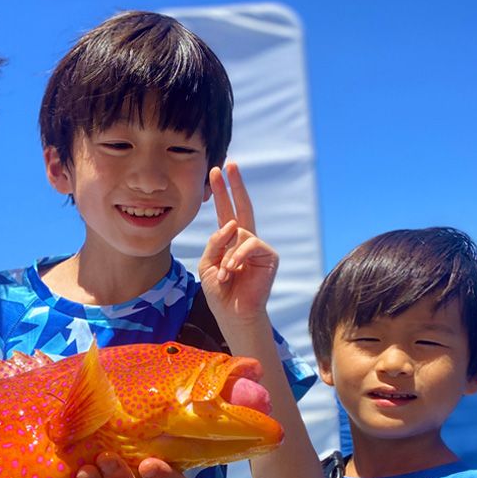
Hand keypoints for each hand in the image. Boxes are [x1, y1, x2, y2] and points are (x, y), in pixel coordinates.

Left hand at [197, 163, 277, 324]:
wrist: (233, 313)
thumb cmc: (219, 290)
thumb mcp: (207, 263)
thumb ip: (215, 242)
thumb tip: (231, 224)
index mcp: (229, 241)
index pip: (225, 211)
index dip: (221, 192)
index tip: (215, 172)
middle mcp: (245, 240)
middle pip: (241, 206)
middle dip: (234, 186)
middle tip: (229, 164)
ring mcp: (258, 247)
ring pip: (239, 232)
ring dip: (227, 255)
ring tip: (224, 273)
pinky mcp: (269, 256)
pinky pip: (251, 243)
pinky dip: (238, 256)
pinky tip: (233, 270)